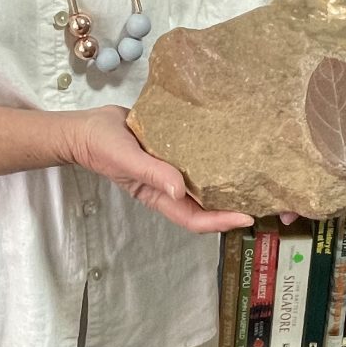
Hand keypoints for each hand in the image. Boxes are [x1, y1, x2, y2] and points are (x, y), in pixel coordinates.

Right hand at [68, 105, 253, 234]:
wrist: (85, 126)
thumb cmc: (100, 147)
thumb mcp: (125, 160)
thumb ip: (151, 174)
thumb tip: (179, 189)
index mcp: (158, 194)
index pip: (194, 217)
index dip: (220, 221)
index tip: (246, 217)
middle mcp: (167, 183)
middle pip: (204, 203)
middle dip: (230, 205)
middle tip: (260, 198)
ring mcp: (169, 166)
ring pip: (202, 180)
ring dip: (224, 181)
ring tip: (252, 174)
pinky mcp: (169, 147)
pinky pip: (193, 156)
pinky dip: (210, 155)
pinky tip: (227, 144)